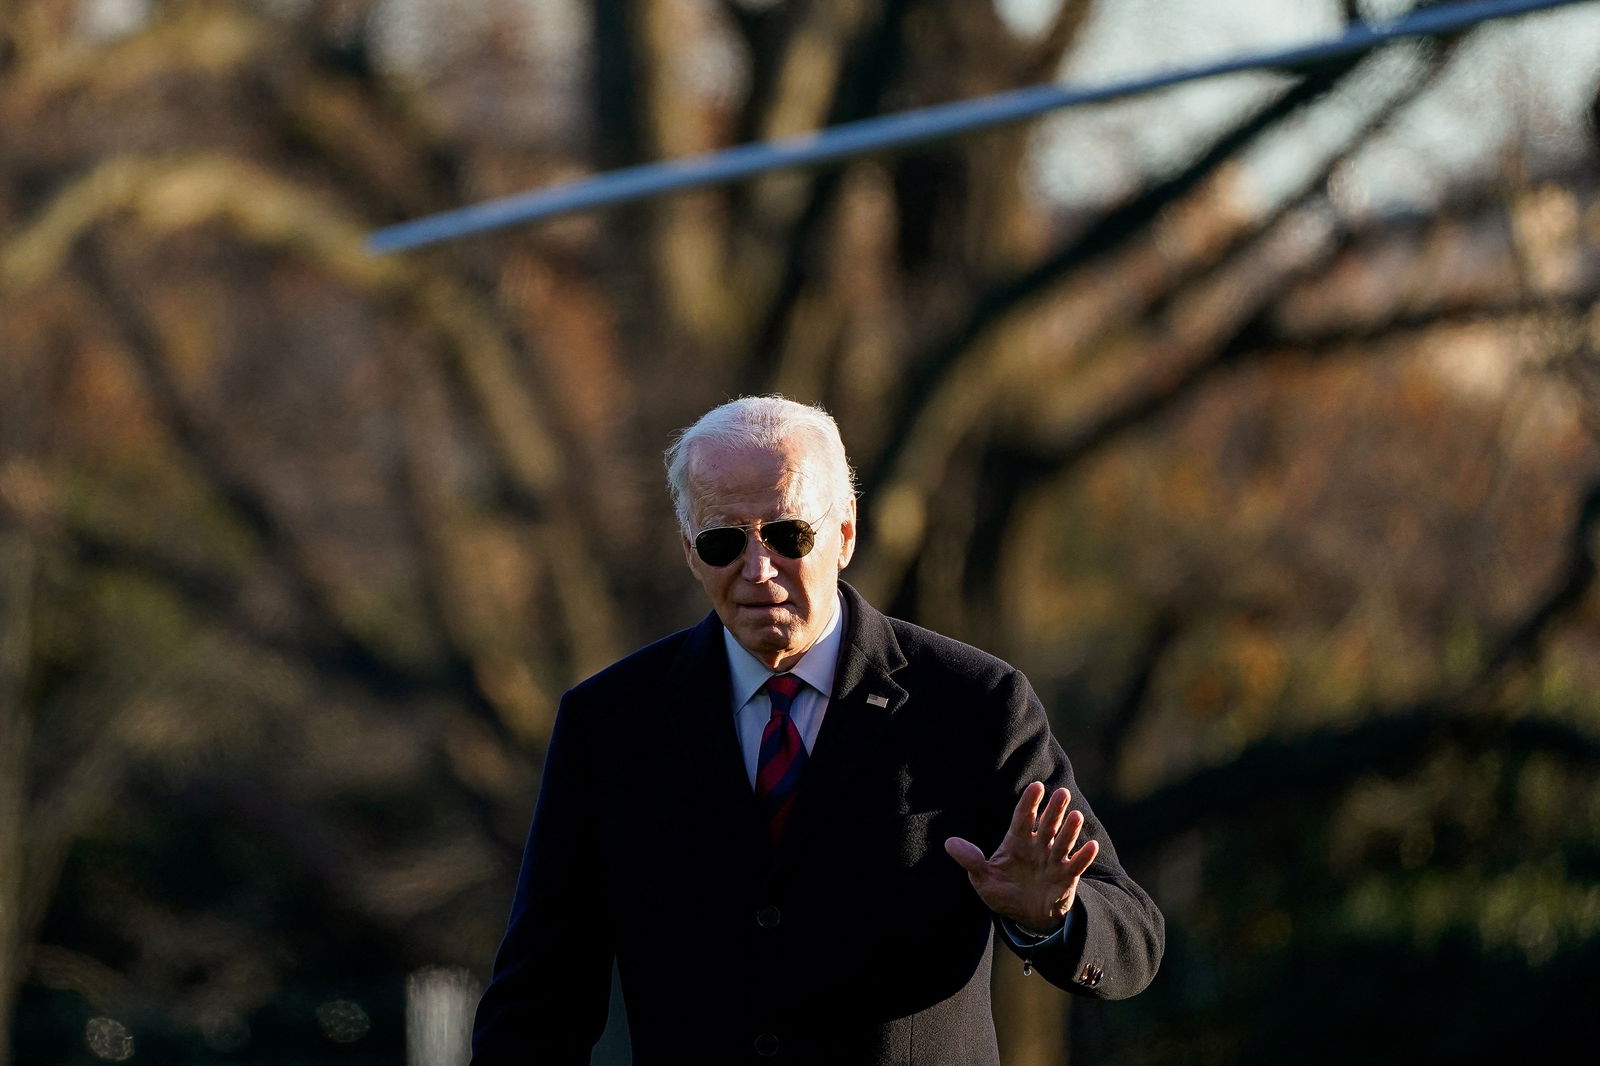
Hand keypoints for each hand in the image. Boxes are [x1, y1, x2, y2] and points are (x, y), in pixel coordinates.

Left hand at [944, 782, 1098, 933]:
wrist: (1025, 917)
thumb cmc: (1004, 892)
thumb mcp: (983, 879)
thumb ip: (970, 860)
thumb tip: (949, 843)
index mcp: (1017, 842)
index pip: (1023, 818)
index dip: (1029, 803)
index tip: (1036, 787)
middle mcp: (1038, 847)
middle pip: (1047, 825)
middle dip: (1054, 810)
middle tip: (1061, 792)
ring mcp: (1053, 861)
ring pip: (1063, 842)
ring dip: (1070, 829)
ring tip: (1075, 815)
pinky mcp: (1066, 878)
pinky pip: (1076, 865)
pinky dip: (1084, 856)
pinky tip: (1091, 846)